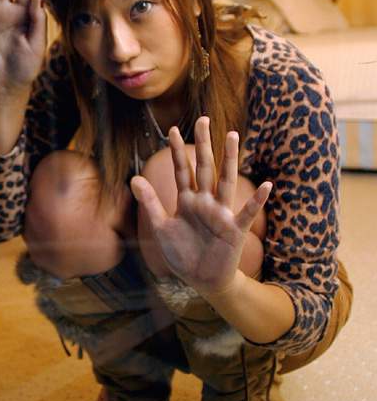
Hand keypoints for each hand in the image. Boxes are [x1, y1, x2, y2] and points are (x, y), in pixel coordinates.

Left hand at [130, 117, 271, 296]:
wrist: (201, 281)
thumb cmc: (182, 254)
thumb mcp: (161, 228)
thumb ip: (150, 202)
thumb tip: (133, 177)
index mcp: (187, 201)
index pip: (182, 170)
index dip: (178, 151)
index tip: (173, 130)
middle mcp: (205, 202)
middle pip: (204, 167)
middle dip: (204, 144)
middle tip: (203, 119)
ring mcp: (221, 214)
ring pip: (225, 181)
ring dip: (229, 159)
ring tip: (233, 136)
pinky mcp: (234, 230)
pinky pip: (247, 213)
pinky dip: (257, 201)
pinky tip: (266, 186)